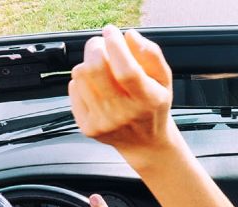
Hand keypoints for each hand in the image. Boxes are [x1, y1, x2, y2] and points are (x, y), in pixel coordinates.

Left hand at [69, 25, 177, 155]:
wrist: (144, 143)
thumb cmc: (153, 106)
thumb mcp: (164, 79)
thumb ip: (151, 54)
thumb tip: (130, 36)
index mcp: (148, 100)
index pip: (126, 70)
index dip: (115, 46)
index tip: (111, 31)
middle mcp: (124, 114)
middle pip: (96, 70)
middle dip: (95, 47)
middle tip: (101, 44)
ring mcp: (103, 122)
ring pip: (81, 76)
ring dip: (88, 63)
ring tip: (100, 66)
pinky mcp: (87, 127)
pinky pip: (74, 90)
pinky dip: (81, 81)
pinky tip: (95, 85)